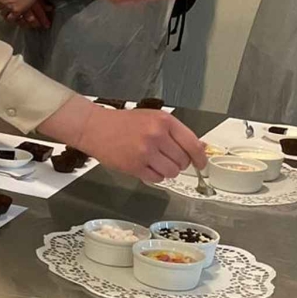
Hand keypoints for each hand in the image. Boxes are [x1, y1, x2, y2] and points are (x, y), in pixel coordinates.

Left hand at [0, 0, 51, 28]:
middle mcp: (2, 1)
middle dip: (2, 5)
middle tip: (8, 3)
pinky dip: (12, 18)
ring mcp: (9, 7)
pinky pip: (10, 19)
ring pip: (3, 14)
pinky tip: (15, 15)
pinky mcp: (17, 12)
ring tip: (11, 10)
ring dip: (7, 12)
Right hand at [77, 105, 207, 183]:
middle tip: (167, 158)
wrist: (95, 127)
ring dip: (166, 171)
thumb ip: (175, 133)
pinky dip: (153, 176)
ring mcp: (145, 151)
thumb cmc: (124, 123)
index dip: (200, 158)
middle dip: (178, 163)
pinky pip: (156, 179)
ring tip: (154, 162)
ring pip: (171, 172)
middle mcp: (156, 135)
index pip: (193, 144)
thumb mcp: (153, 119)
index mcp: (164, 121)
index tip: (201, 164)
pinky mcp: (134, 166)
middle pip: (182, 161)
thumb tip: (199, 148)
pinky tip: (144, 166)